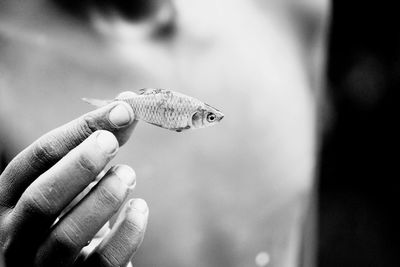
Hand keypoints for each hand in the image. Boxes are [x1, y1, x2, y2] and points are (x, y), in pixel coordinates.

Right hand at [0, 94, 148, 266]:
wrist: (64, 265)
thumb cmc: (66, 211)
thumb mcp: (71, 179)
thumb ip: (97, 143)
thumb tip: (129, 104)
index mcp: (9, 199)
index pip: (35, 159)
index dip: (78, 130)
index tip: (121, 110)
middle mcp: (16, 234)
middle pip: (41, 200)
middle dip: (81, 165)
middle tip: (112, 142)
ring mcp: (42, 265)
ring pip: (67, 237)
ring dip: (104, 199)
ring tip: (128, 173)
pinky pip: (101, 264)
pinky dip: (126, 234)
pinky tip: (140, 208)